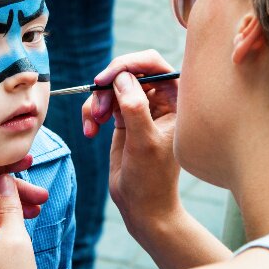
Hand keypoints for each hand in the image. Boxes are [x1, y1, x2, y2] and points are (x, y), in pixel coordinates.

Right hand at [80, 52, 183, 231]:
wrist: (142, 204)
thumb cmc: (152, 178)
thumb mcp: (144, 142)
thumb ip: (134, 107)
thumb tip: (122, 77)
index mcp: (177, 102)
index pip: (156, 65)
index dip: (130, 64)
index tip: (106, 78)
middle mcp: (161, 101)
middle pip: (128, 72)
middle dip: (108, 87)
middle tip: (97, 108)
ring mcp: (140, 108)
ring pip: (111, 86)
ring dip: (97, 101)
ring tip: (93, 124)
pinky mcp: (123, 118)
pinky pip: (102, 101)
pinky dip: (91, 112)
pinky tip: (90, 131)